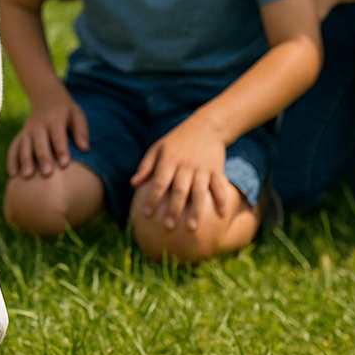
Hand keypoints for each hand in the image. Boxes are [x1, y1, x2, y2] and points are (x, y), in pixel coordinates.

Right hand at [6, 86, 88, 178]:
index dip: (61, 149)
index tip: (65, 164)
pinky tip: (13, 175)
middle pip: (39, 142)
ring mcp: (27, 130)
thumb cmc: (66, 112)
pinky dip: (12, 161)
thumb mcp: (77, 115)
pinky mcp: (20, 136)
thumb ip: (81, 130)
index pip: (57, 135)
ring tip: (27, 176)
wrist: (47, 98)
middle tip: (47, 173)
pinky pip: (14, 147)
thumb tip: (84, 148)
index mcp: (55, 119)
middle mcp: (38, 124)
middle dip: (43, 157)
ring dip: (25, 160)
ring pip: (24, 145)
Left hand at [130, 116, 230, 230]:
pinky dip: (221, 199)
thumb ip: (146, 166)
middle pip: (179, 190)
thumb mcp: (158, 148)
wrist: (206, 126)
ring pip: (199, 192)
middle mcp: (185, 165)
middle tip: (168, 227)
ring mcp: (202, 168)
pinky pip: (219, 186)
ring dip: (196, 210)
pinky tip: (221, 214)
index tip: (146, 214)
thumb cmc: (177, 140)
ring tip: (191, 228)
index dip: (152, 198)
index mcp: (169, 160)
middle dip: (173, 209)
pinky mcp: (216, 169)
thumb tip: (132, 184)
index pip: (159, 182)